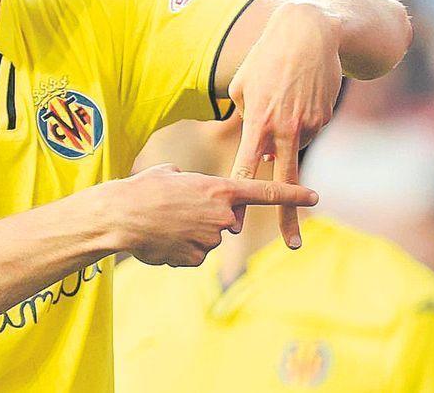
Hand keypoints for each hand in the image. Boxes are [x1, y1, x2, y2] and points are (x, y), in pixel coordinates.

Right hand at [113, 164, 317, 266]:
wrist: (119, 217)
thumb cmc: (142, 189)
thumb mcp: (170, 174)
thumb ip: (191, 181)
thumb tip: (189, 188)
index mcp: (218, 190)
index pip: (264, 192)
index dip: (291, 194)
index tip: (315, 195)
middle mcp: (221, 216)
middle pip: (227, 220)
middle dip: (209, 217)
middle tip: (178, 210)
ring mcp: (210, 240)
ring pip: (207, 238)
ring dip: (189, 233)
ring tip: (163, 223)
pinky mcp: (195, 259)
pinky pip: (192, 254)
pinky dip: (179, 248)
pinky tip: (160, 239)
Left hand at [227, 0, 341, 248]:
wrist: (310, 32)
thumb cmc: (266, 58)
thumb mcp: (242, 86)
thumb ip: (245, 120)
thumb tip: (259, 151)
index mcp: (258, 122)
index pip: (248, 169)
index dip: (242, 198)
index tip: (237, 224)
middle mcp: (285, 128)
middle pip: (284, 181)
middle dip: (287, 215)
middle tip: (291, 245)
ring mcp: (309, 125)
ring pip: (293, 147)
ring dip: (286, 136)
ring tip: (284, 96)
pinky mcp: (325, 117)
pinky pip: (306, 131)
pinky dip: (300, 123)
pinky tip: (298, 95)